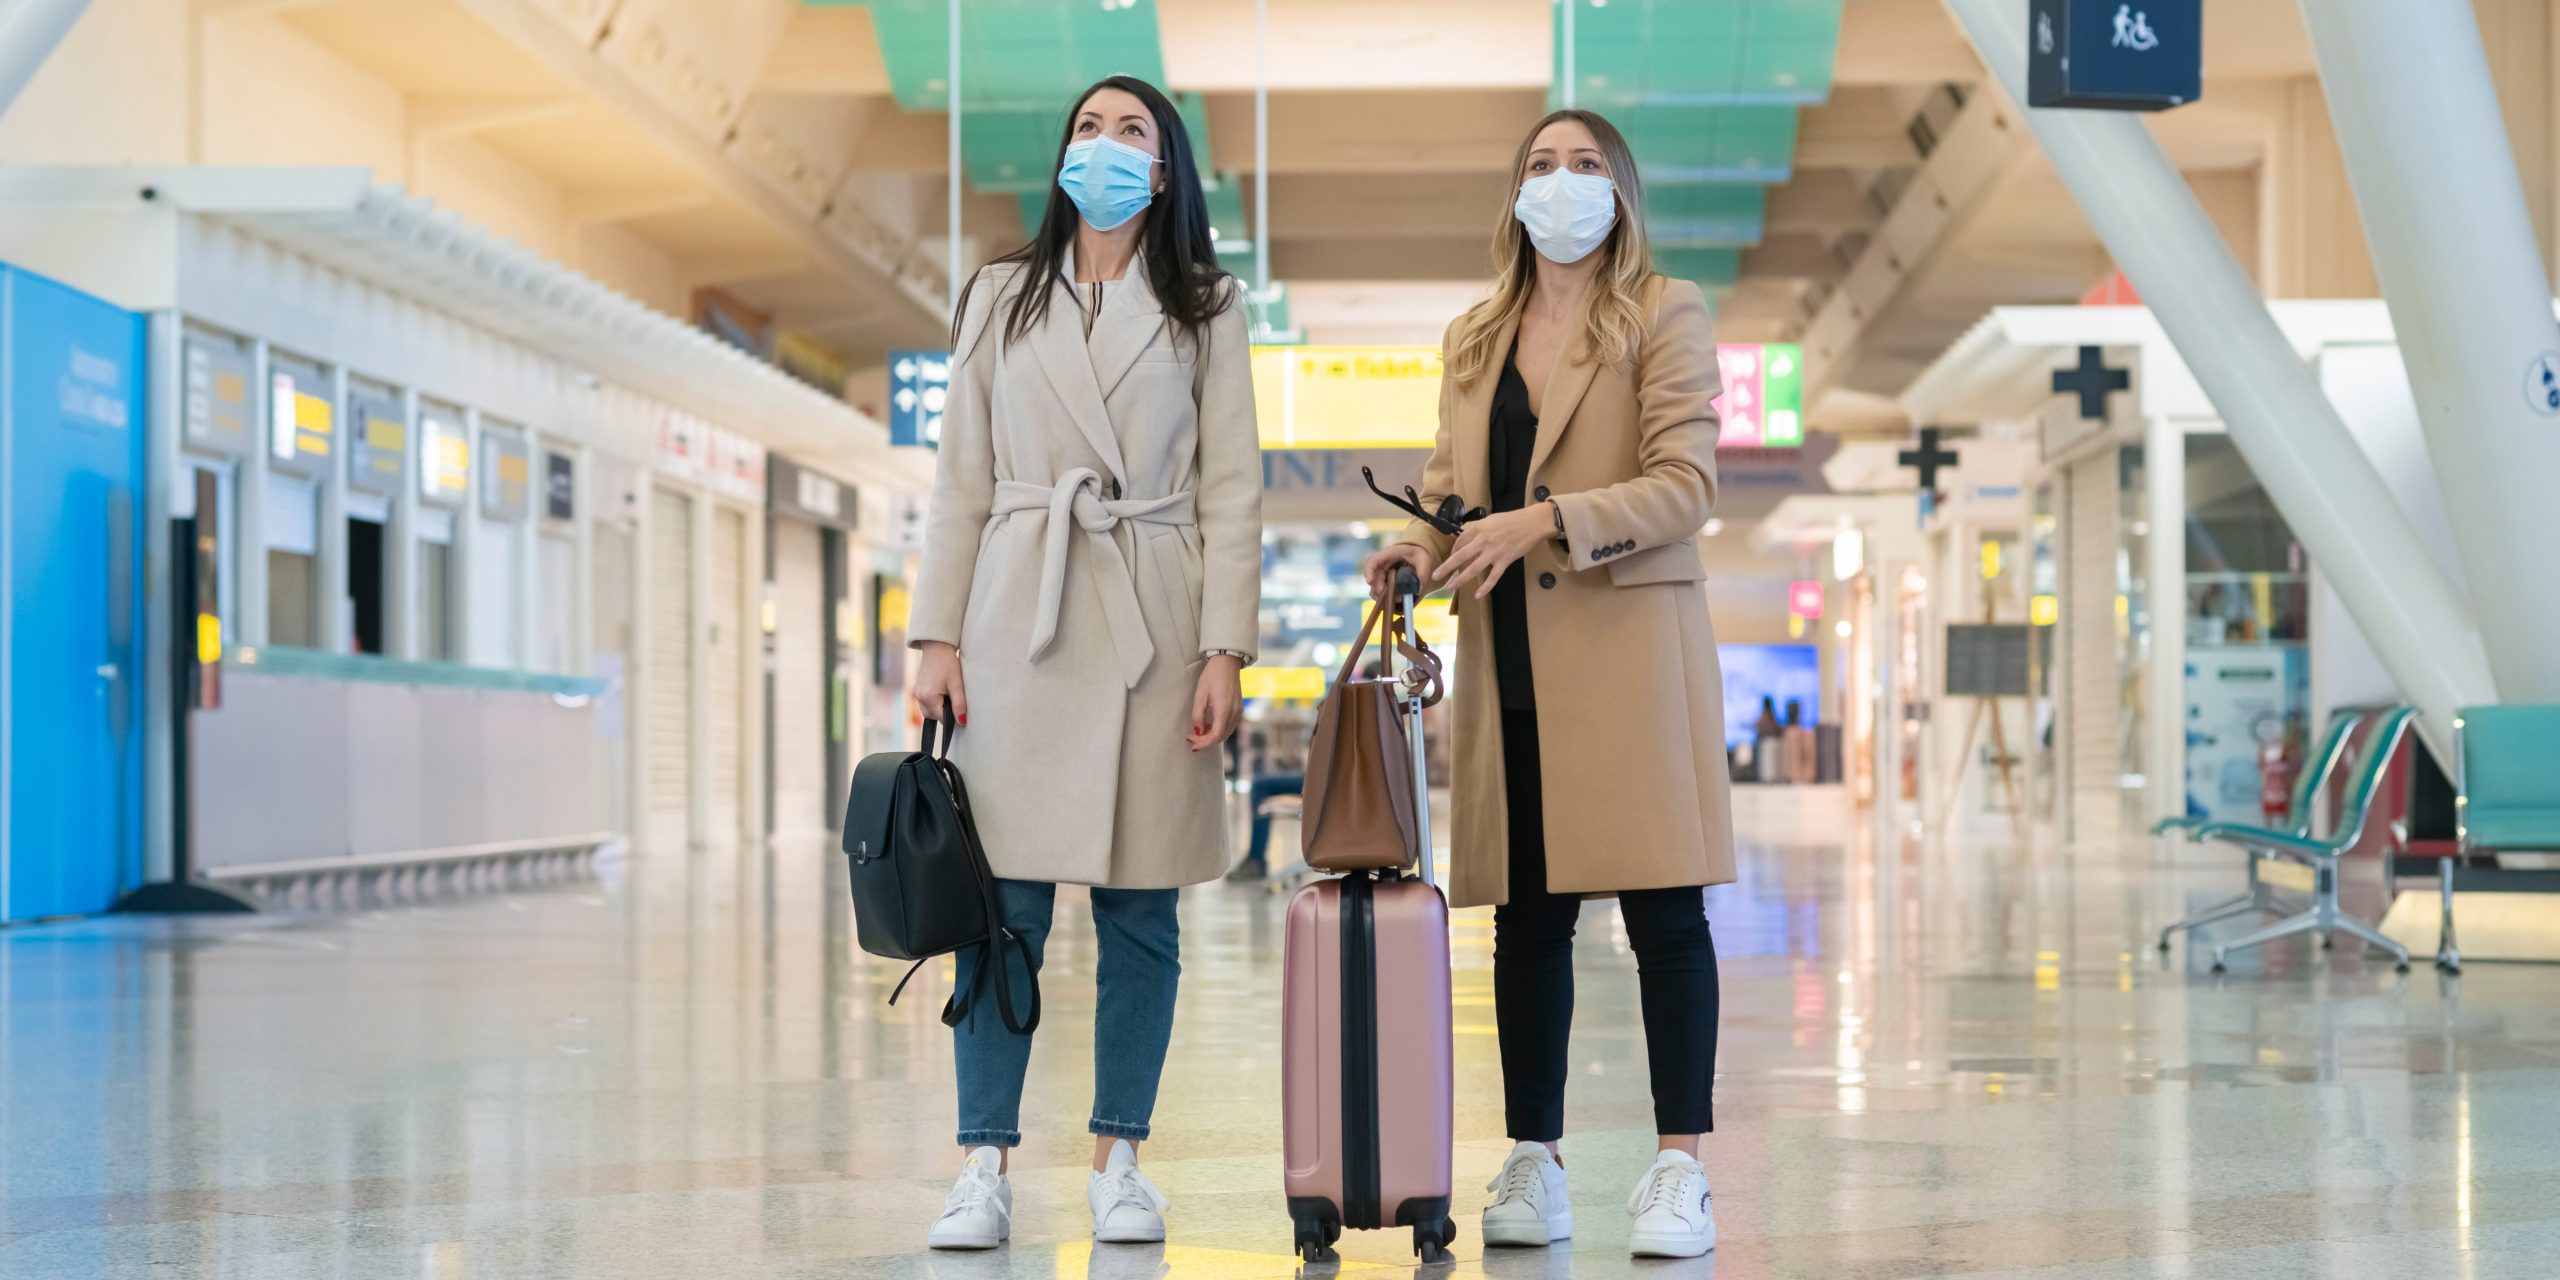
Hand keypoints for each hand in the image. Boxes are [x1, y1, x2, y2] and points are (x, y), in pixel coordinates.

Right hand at [913, 641, 966, 725]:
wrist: (937, 647)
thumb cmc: (948, 664)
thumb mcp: (957, 684)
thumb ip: (959, 704)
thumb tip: (961, 722)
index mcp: (928, 697)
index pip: (942, 718)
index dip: (953, 716)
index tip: (960, 707)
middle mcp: (919, 697)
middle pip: (934, 716)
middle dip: (945, 712)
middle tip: (954, 696)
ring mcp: (916, 693)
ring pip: (929, 710)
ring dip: (939, 707)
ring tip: (948, 692)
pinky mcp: (917, 689)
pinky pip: (926, 702)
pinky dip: (934, 701)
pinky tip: (942, 690)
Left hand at [1188, 654, 1243, 751]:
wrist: (1227, 662)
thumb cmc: (1212, 676)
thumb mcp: (1200, 695)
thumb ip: (1198, 715)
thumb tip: (1198, 731)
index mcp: (1224, 710)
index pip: (1215, 736)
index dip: (1204, 743)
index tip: (1193, 745)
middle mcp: (1234, 713)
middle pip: (1221, 736)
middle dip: (1206, 740)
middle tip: (1192, 737)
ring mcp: (1238, 711)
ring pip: (1226, 732)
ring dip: (1213, 735)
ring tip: (1199, 730)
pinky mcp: (1239, 708)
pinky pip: (1230, 725)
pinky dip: (1219, 729)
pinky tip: (1210, 724)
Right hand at [1362, 544, 1438, 601]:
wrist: (1417, 556)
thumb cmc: (1419, 555)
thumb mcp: (1424, 561)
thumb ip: (1422, 574)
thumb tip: (1418, 590)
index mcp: (1389, 554)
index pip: (1373, 561)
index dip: (1369, 571)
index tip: (1369, 581)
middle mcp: (1382, 564)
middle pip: (1373, 578)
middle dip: (1380, 589)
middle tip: (1395, 598)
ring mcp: (1382, 574)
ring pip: (1374, 587)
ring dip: (1382, 596)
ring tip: (1397, 600)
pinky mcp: (1384, 582)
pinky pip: (1379, 591)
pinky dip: (1384, 598)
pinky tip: (1394, 602)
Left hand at [1434, 501, 1557, 598]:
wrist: (1532, 523)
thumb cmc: (1512, 520)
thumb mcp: (1490, 519)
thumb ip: (1475, 526)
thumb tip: (1462, 530)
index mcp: (1479, 529)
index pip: (1459, 542)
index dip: (1452, 552)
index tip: (1450, 560)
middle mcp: (1483, 541)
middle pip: (1461, 556)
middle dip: (1446, 567)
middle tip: (1436, 576)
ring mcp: (1494, 552)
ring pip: (1473, 568)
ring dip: (1460, 579)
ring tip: (1450, 587)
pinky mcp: (1505, 561)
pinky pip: (1493, 577)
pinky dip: (1485, 587)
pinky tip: (1478, 595)